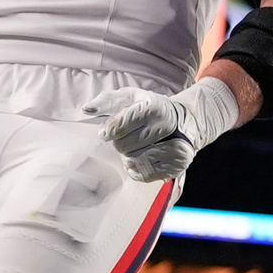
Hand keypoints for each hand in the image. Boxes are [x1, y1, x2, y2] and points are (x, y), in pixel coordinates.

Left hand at [88, 78, 241, 181]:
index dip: (108, 132)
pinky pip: (143, 174)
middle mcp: (166, 127)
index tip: (108, 132)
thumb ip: (107, 101)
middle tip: (129, 137)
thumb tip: (86, 109)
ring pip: (132, 161)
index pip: (118, 127)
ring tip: (137, 147)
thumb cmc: (151, 109)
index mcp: (153, 107)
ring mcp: (174, 148)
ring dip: (129, 156)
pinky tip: (142, 158)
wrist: (186, 122)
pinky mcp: (176, 165)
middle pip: (123, 146)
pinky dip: (137, 168)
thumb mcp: (131, 97)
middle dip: (121, 143)